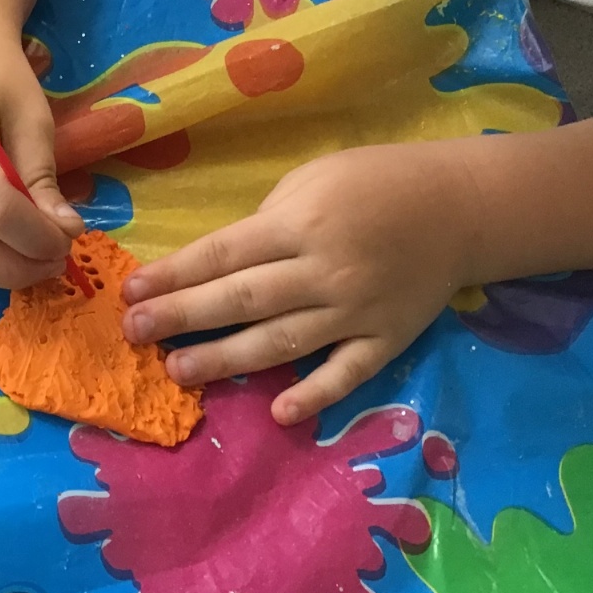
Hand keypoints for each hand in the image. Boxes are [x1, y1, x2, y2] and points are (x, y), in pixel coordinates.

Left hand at [121, 142, 480, 423]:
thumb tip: (214, 264)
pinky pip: (346, 373)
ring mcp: (356, 311)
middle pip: (241, 299)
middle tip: (135, 334)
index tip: (131, 292)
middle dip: (182, 317)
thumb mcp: (312, 180)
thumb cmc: (375, 183)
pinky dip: (315, 395)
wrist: (461, 207)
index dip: (174, 275)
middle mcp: (323, 271)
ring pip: (281, 341)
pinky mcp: (386, 340)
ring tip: (180, 371)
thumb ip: (265, 223)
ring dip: (227, 359)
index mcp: (299, 223)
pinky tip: (278, 413)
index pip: (223, 254)